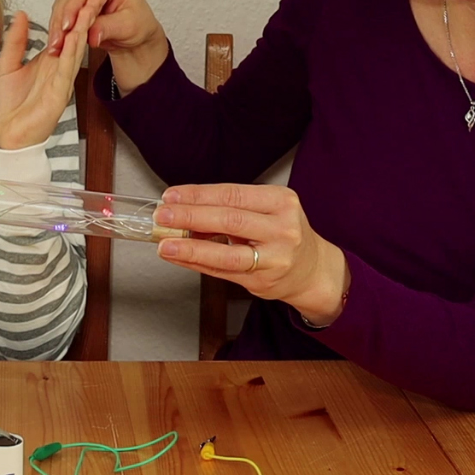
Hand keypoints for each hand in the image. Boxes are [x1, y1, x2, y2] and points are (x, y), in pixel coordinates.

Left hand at [0, 0, 104, 149]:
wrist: (7, 137)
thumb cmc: (9, 107)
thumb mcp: (7, 64)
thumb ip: (16, 41)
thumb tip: (21, 15)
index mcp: (48, 61)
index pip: (63, 31)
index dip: (71, 11)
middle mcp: (58, 69)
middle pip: (75, 36)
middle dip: (85, 14)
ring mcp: (61, 81)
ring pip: (76, 49)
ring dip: (83, 28)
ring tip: (91, 7)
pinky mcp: (60, 94)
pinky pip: (67, 69)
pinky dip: (72, 52)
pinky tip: (77, 36)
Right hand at [45, 0, 168, 93]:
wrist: (134, 33)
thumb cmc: (138, 24)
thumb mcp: (128, 27)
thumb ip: (109, 28)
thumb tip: (92, 34)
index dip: (74, 5)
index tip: (68, 25)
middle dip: (63, 16)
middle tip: (58, 40)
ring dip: (57, 22)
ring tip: (56, 44)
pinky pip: (61, 7)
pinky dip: (57, 24)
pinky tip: (57, 39)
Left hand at [153, 184, 350, 324]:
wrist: (312, 270)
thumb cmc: (282, 234)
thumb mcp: (266, 211)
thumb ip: (229, 210)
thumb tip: (183, 208)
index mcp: (281, 201)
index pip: (233, 194)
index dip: (199, 194)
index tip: (172, 196)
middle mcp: (283, 228)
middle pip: (229, 219)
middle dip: (191, 216)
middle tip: (162, 215)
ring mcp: (275, 257)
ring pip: (226, 252)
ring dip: (190, 247)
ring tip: (165, 243)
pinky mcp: (264, 280)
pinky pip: (224, 271)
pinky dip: (198, 263)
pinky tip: (180, 257)